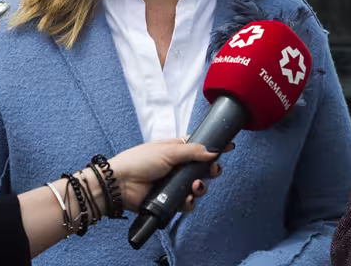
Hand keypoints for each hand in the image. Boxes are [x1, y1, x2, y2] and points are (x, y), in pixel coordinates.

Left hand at [108, 138, 231, 213]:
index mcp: (176, 150)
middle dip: (211, 171)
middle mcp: (177, 167)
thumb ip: (193, 151)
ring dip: (200, 188)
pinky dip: (189, 202)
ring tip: (195, 186)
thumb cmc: (140, 161)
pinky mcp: (170, 201)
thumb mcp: (168, 151)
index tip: (229, 147)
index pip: (199, 148)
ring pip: (197, 188)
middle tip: (212, 171)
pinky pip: (187, 203)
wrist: (121, 184)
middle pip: (203, 169)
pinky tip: (185, 199)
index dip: (213, 148)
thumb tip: (213, 151)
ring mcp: (174, 184)